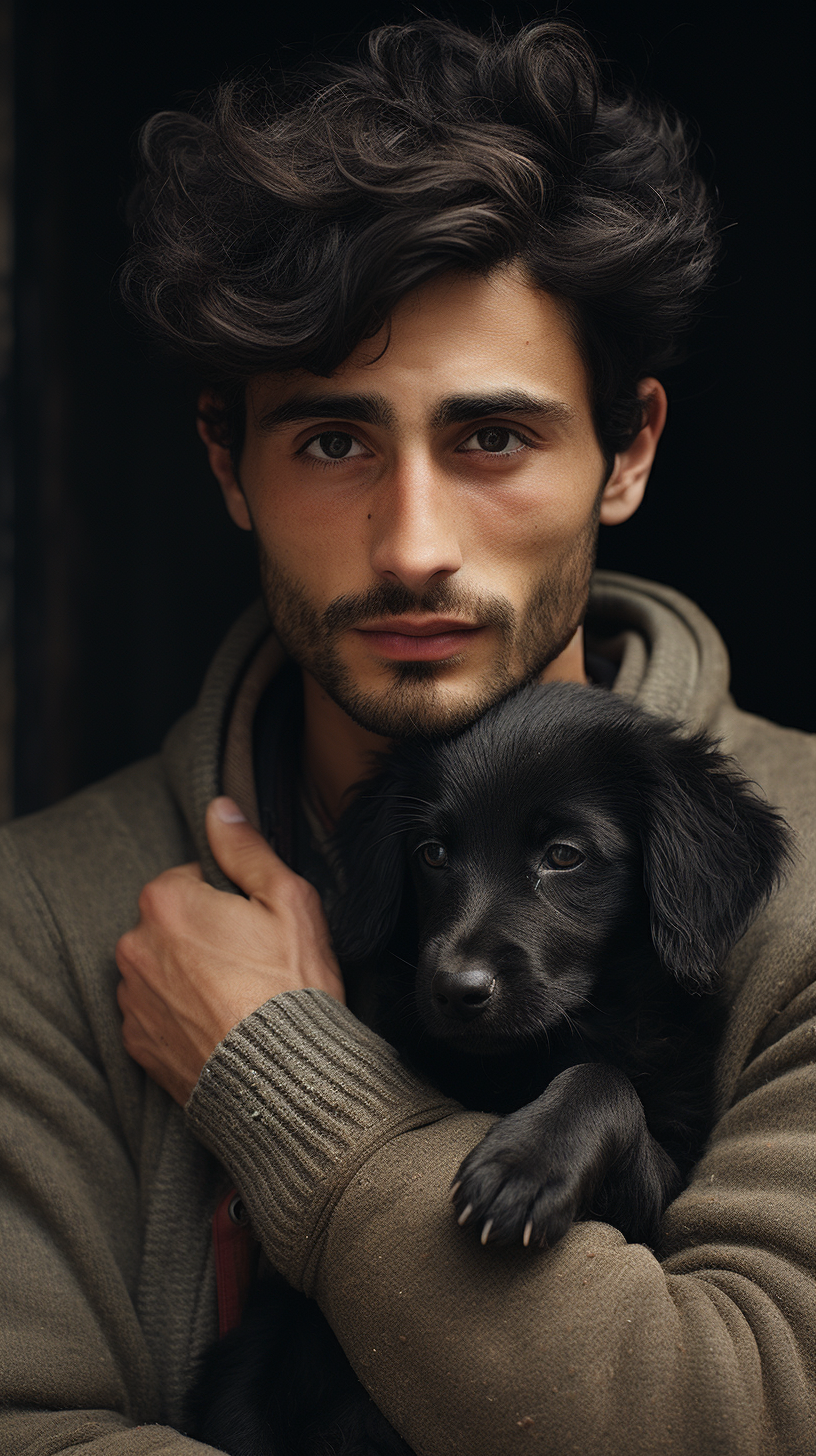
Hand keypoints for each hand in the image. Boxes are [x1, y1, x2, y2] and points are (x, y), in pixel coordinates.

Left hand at [116, 797, 344, 1104]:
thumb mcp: (288, 899)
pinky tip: (219, 1025)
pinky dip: (180, 1015)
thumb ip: (246, 848)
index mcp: (166, 903)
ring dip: (189, 975)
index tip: (256, 926)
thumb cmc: (290, 987)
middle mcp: (135, 947)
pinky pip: (155, 1012)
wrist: (282, 1080)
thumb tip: (219, 808)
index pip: (190, 879)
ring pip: (161, 967)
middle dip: (204, 935)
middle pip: (171, 923)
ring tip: (237, 998)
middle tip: (252, 963)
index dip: (230, 899)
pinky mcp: (136, 1043)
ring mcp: (132, 999)